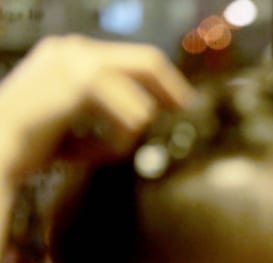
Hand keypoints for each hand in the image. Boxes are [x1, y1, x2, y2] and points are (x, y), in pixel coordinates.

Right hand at [0, 34, 193, 183]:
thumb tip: (150, 112)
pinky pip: (131, 114)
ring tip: (115, 150)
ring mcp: (74, 61)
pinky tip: (103, 153)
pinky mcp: (79, 84)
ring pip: (138, 92)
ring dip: (135, 125)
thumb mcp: (75, 116)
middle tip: (188, 112)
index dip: (164, 80)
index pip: (133, 57)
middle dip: (170, 89)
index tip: (182, 103)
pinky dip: (122, 139)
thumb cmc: (34, 143)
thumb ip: (107, 107)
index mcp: (71, 52)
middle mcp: (73, 48)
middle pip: (146, 61)